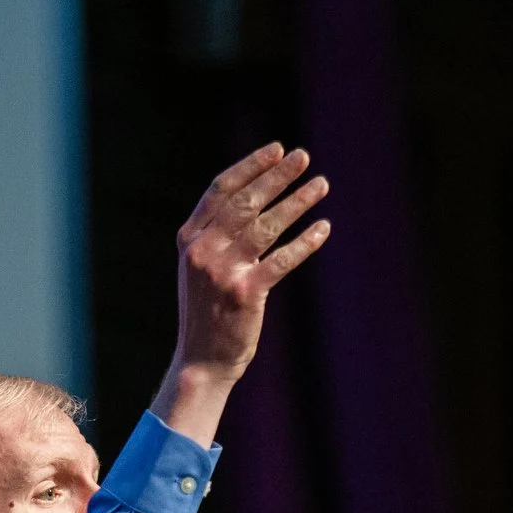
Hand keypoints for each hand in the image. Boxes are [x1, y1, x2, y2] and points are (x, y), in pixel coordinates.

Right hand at [149, 144, 332, 445]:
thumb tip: (255, 198)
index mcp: (189, 239)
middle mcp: (202, 250)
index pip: (221, 190)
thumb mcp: (200, 268)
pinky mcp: (245, 293)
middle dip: (278, 176)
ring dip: (297, 201)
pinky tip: (323, 227)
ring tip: (321, 184)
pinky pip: (282, 259)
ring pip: (267, 225)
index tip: (277, 150)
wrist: (200, 362)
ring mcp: (222, 271)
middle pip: (246, 201)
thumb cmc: (206, 313)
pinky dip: (306, 241)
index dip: (251, 166)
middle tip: (304, 157)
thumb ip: (217, 235)